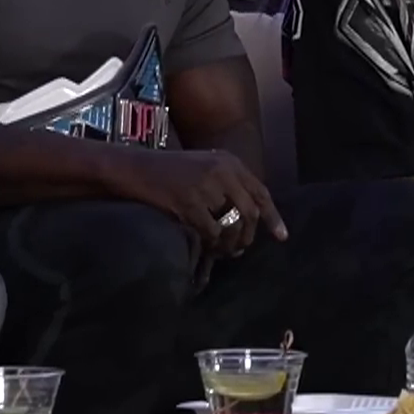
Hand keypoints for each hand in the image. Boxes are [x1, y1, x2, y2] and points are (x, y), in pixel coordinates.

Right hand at [113, 147, 285, 255]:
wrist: (131, 167)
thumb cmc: (165, 173)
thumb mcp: (203, 169)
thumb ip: (226, 187)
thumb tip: (247, 221)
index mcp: (229, 162)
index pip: (261, 192)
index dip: (273, 217)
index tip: (282, 237)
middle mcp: (223, 171)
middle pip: (251, 212)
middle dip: (248, 236)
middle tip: (239, 250)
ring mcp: (207, 186)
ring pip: (234, 224)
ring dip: (230, 244)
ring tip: (222, 251)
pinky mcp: (190, 202)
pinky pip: (212, 231)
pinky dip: (212, 244)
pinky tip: (206, 247)